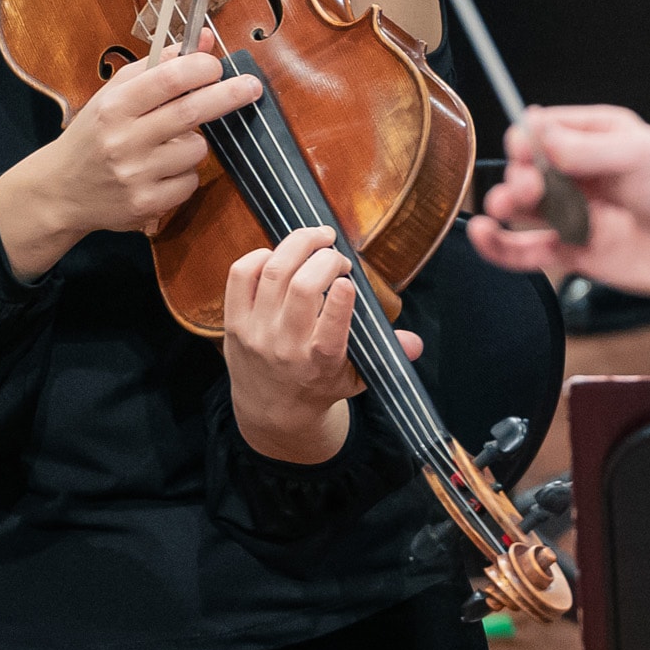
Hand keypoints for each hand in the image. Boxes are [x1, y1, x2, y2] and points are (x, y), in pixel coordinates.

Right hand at [0, 40, 258, 280]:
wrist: (59, 191)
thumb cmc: (95, 134)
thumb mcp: (115, 94)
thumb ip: (159, 66)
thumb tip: (203, 39)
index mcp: (113, 106)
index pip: (168, 79)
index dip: (201, 68)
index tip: (217, 66)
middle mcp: (122, 140)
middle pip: (191, 112)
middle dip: (228, 95)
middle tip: (252, 86)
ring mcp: (134, 175)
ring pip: (196, 149)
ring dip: (196, 141)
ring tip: (171, 143)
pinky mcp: (145, 204)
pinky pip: (190, 181)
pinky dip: (185, 173)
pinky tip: (162, 171)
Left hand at [221, 226, 423, 463]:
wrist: (271, 411)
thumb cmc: (319, 385)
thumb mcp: (358, 376)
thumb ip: (387, 354)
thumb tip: (416, 344)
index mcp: (321, 362)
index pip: (329, 329)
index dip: (339, 298)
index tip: (348, 280)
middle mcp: (286, 346)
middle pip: (301, 288)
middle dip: (325, 259)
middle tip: (338, 255)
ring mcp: (256, 332)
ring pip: (272, 273)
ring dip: (298, 245)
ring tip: (317, 238)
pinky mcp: (234, 322)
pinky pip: (241, 275)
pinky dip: (261, 254)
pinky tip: (281, 254)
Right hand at [468, 106, 649, 299]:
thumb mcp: (639, 155)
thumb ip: (583, 148)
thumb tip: (533, 128)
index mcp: (598, 137)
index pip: (544, 131)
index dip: (528, 141)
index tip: (526, 153)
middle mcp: (583, 173)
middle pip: (529, 169)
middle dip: (520, 176)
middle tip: (528, 188)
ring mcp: (578, 214)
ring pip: (525, 208)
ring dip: (507, 205)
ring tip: (504, 208)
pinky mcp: (576, 253)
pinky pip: (529, 249)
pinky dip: (502, 245)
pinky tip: (485, 235)